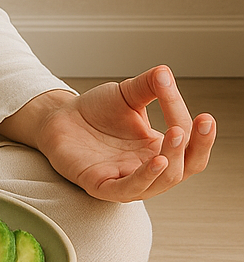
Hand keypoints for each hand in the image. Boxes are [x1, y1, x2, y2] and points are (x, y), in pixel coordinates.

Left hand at [13, 66, 215, 201]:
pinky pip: (130, 189)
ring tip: (176, 134)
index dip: (193, 123)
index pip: (188, 140)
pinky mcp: (103, 186)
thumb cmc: (95, 112)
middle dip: (197, 146)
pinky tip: (158, 162)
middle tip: (201, 121)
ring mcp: (127, 179)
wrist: (59, 117)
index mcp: (159, 148)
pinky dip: (146, 178)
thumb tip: (165, 72)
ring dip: (173, 159)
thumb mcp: (125, 95)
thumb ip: (147, 86)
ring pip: (163, 181)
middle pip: (186, 167)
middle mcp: (149, 168)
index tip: (190, 101)